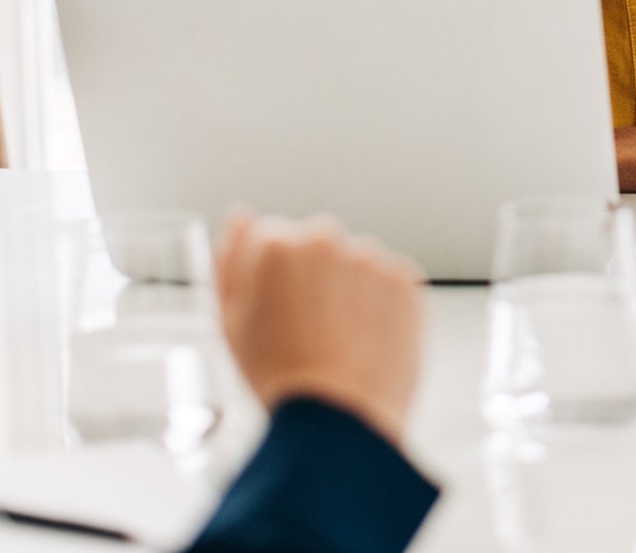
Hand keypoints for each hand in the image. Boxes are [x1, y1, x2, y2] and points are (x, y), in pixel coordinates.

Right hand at [214, 212, 425, 446]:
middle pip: (316, 247)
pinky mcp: (406, 281)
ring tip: (337, 342)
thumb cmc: (277, 376)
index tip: (275, 313)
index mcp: (275, 245)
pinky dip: (379, 307)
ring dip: (348, 291)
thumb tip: (243, 216)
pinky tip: (364, 342)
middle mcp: (325, 240)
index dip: (272, 281)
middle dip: (312, 277)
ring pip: (354, 265)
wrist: (336, 419)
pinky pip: (388, 285)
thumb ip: (231, 259)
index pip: (272, 240)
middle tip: (305, 331)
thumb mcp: (228, 320)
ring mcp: (371, 259)